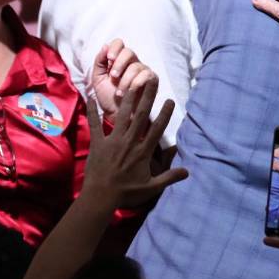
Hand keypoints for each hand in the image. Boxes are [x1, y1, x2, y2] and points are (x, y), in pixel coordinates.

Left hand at [81, 78, 186, 208]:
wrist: (100, 197)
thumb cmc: (126, 193)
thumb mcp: (151, 187)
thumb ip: (169, 177)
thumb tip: (188, 172)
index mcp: (142, 151)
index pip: (157, 129)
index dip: (165, 114)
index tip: (170, 100)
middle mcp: (129, 141)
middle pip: (141, 116)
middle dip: (148, 97)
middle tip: (152, 80)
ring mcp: (113, 140)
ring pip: (122, 116)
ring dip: (128, 99)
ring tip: (132, 83)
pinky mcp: (98, 143)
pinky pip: (95, 125)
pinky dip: (92, 111)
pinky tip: (90, 98)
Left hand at [89, 39, 156, 114]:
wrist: (116, 115)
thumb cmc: (107, 97)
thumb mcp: (98, 79)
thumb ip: (99, 62)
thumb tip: (105, 46)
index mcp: (118, 60)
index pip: (119, 44)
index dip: (115, 48)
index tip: (109, 58)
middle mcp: (132, 62)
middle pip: (129, 52)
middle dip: (120, 63)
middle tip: (113, 76)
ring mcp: (143, 71)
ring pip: (136, 66)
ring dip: (125, 80)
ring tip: (118, 93)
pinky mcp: (152, 80)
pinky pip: (146, 76)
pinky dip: (135, 84)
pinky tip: (128, 93)